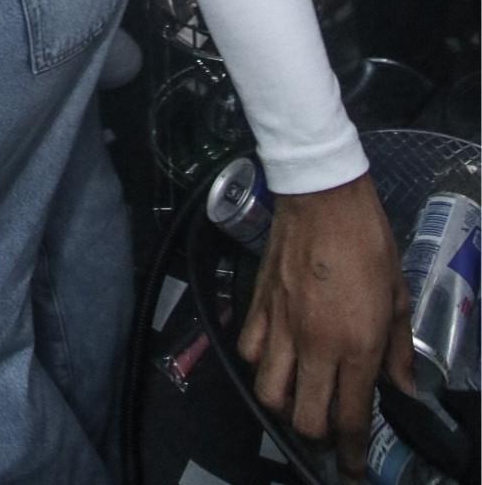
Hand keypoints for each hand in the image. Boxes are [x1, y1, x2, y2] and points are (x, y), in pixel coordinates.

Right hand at [238, 173, 413, 476]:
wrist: (322, 195)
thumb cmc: (367, 241)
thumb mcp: (397, 297)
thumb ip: (398, 351)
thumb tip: (404, 390)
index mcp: (356, 345)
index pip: (349, 419)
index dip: (352, 456)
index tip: (354, 469)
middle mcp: (315, 344)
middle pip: (304, 419)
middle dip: (317, 440)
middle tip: (328, 436)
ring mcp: (281, 325)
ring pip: (268, 393)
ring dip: (284, 407)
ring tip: (298, 400)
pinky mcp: (257, 303)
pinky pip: (247, 350)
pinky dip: (258, 364)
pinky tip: (272, 357)